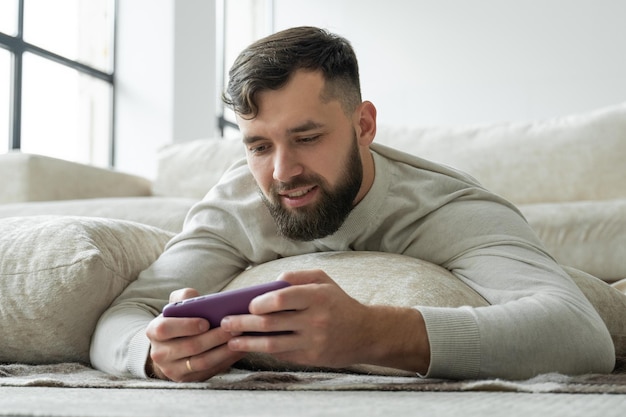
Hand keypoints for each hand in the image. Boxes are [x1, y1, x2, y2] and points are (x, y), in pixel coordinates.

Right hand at [145, 288, 245, 381]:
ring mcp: (172, 369)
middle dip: (215, 337)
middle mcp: (160, 353)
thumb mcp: (176, 307)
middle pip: (190, 346)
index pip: (165, 329)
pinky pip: (210, 371)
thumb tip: (195, 297)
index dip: (187, 325)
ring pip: (202, 361)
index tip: (206, 322)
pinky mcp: (187, 379)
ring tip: (240, 338)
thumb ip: (184, 297)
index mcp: (154, 331)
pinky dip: (226, 360)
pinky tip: (238, 349)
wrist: (170, 348)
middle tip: (234, 327)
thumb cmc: (178, 321)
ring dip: (224, 350)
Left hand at [220, 270, 429, 372]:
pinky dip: (264, 350)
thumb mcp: (324, 280)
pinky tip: (251, 346)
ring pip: (272, 344)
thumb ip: (297, 276)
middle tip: (225, 323)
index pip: (282, 298)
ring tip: (231, 340)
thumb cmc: (338, 302)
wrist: (365, 333)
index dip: (261, 302)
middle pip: (271, 323)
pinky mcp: (311, 357)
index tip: (248, 305)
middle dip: (244, 323)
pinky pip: (282, 354)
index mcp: (317, 296)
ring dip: (248, 342)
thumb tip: (270, 283)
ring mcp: (313, 341)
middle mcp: (315, 319)